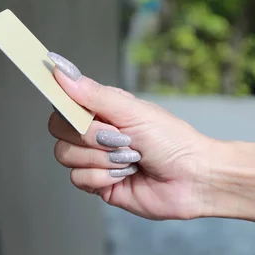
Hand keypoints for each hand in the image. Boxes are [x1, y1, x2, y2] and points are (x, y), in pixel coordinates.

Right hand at [47, 52, 220, 219]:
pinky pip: (78, 179)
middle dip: (90, 136)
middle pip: (60, 130)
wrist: (194, 179)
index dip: (61, 103)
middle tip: (120, 138)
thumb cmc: (172, 140)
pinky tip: (126, 175)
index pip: (64, 103)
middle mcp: (96, 133)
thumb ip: (93, 94)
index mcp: (103, 109)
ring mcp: (96, 159)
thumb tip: (61, 70)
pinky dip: (104, 177)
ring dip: (101, 158)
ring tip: (129, 158)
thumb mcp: (132, 111)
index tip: (62, 100)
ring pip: (66, 156)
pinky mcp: (99, 184)